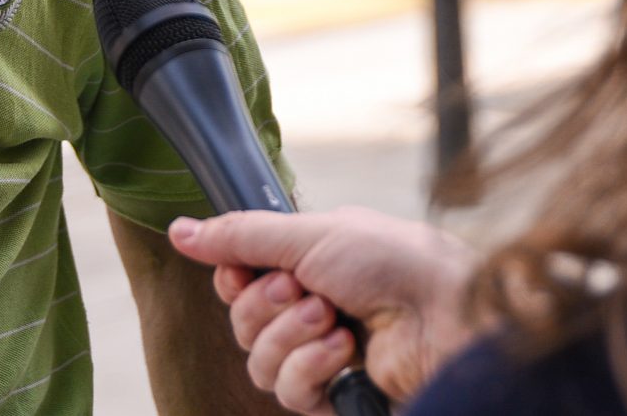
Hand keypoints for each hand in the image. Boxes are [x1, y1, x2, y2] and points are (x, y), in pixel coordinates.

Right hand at [168, 207, 480, 414]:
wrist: (447, 315)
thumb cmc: (393, 262)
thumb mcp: (310, 234)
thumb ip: (240, 237)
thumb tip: (179, 230)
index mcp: (307, 265)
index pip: (237, 281)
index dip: (233, 279)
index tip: (244, 270)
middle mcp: (311, 309)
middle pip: (240, 322)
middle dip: (264, 306)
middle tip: (302, 290)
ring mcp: (322, 356)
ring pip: (256, 360)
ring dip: (289, 337)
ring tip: (332, 320)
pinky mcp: (335, 397)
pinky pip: (287, 392)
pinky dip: (310, 367)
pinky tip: (343, 352)